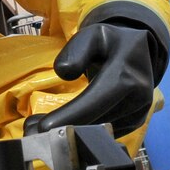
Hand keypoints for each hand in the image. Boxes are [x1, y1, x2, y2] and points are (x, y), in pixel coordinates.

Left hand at [25, 23, 162, 137]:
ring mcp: (138, 112)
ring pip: (100, 131)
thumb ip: (76, 50)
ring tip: (40, 130)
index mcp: (126, 73)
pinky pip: (106, 132)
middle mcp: (137, 97)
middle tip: (31, 132)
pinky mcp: (134, 122)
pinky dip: (84, 134)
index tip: (44, 127)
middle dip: (64, 129)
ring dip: (71, 134)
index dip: (70, 115)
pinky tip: (63, 129)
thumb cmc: (110, 41)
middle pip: (96, 121)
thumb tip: (64, 73)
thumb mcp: (92, 35)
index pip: (95, 99)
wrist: (138, 49)